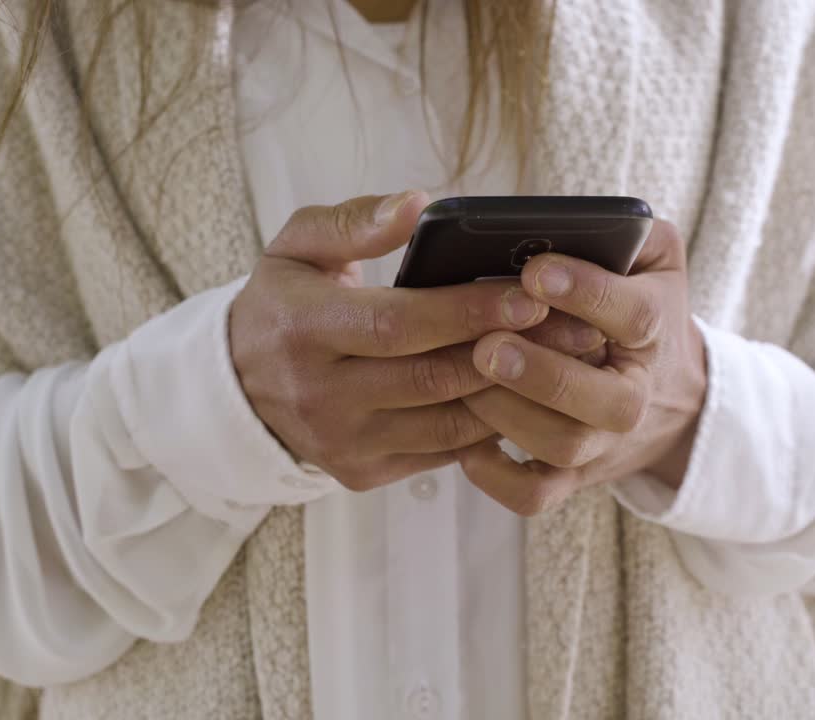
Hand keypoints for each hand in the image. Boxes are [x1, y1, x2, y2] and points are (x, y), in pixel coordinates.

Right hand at [230, 192, 598, 491]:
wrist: (239, 384)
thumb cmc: (284, 301)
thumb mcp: (297, 245)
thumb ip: (354, 221)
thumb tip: (419, 205)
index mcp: (303, 328)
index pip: (398, 323)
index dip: (466, 312)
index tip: (529, 295)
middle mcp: (320, 394)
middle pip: (433, 377)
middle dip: (510, 352)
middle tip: (575, 328)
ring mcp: (343, 441)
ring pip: (447, 424)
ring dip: (514, 394)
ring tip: (568, 361)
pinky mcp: (362, 473)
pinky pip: (442, 453)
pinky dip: (488, 425)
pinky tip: (528, 395)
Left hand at [457, 220, 707, 515]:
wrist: (673, 396)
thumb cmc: (642, 306)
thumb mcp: (654, 259)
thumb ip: (627, 230)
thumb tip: (580, 219)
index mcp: (655, 331)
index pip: (636, 316)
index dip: (588, 293)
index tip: (536, 272)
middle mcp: (636, 395)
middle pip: (605, 402)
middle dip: (543, 374)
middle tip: (487, 346)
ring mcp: (604, 442)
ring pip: (565, 446)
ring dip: (510, 417)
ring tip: (466, 379)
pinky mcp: (574, 476)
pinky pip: (537, 495)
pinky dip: (498, 478)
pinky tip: (465, 444)